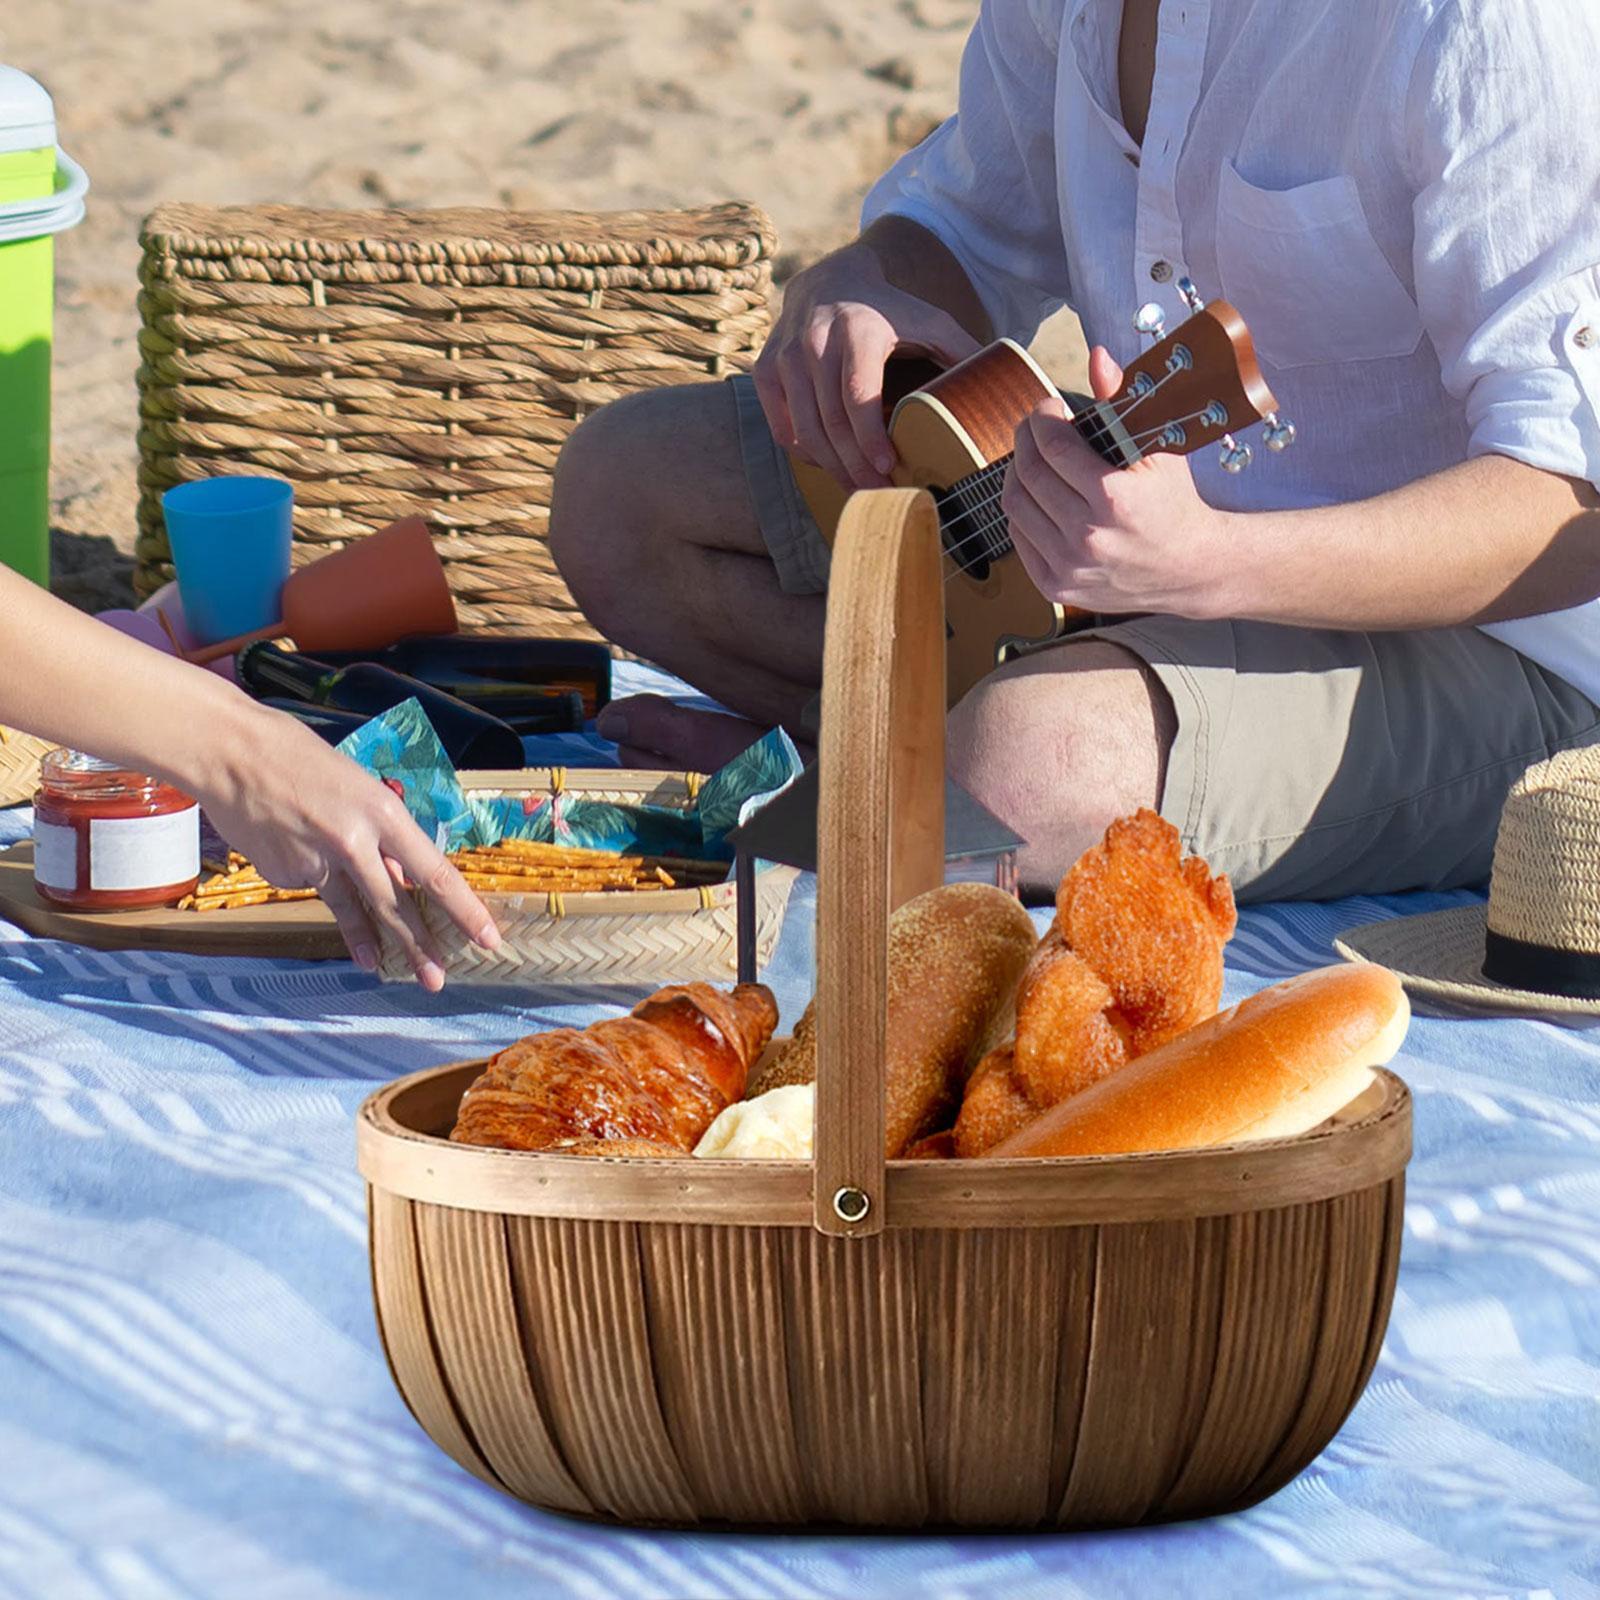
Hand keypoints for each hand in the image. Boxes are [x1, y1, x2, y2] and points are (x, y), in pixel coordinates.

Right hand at [200, 707, 499, 990]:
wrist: (230, 753)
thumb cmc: (303, 760)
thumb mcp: (359, 789)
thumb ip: (381, 837)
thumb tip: (399, 880)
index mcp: (383, 813)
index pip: (435, 872)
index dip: (465, 910)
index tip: (488, 937)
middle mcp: (354, 842)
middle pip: (396, 905)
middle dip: (420, 947)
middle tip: (437, 981)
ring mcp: (316, 862)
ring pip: (354, 910)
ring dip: (373, 943)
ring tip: (386, 969)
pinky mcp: (285, 874)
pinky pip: (313, 886)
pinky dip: (314, 877)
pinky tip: (294, 847)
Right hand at [753, 244, 980, 490]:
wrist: (830, 282)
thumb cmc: (888, 310)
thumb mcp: (930, 320)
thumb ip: (962, 351)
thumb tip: (1000, 389)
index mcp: (858, 331)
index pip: (857, 395)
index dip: (869, 437)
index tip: (886, 468)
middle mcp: (815, 341)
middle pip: (830, 423)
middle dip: (854, 466)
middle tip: (878, 495)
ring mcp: (786, 357)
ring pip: (805, 432)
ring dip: (832, 468)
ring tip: (858, 490)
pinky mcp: (766, 371)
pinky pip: (785, 429)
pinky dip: (807, 453)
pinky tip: (831, 463)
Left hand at [1002, 347, 1233, 618]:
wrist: (1190, 570)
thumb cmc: (1174, 504)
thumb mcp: (1159, 450)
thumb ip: (1122, 403)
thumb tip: (1097, 358)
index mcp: (1114, 498)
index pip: (1054, 446)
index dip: (1043, 419)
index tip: (1048, 408)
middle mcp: (1087, 535)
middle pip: (1029, 473)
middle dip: (1025, 439)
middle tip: (1034, 427)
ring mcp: (1070, 565)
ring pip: (1015, 505)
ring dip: (1018, 472)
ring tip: (1033, 458)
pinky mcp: (1057, 586)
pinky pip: (1018, 537)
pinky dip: (1022, 510)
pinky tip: (1037, 495)